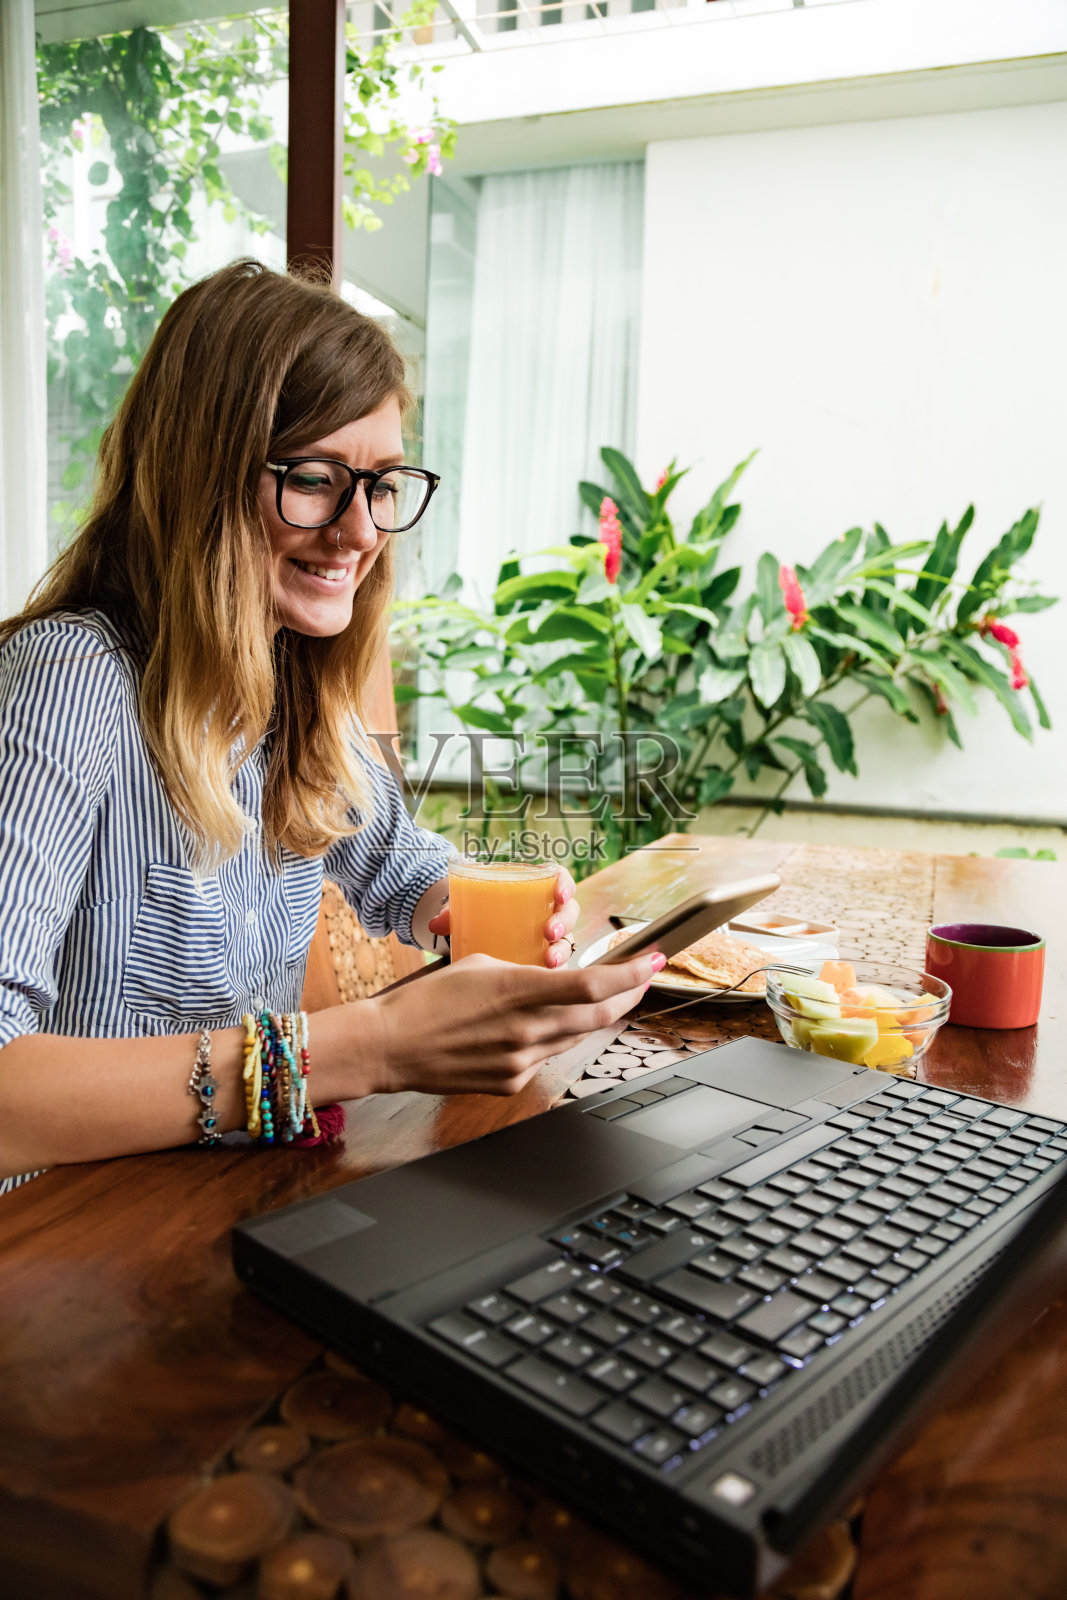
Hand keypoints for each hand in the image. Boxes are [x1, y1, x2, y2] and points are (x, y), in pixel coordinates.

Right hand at [362, 951, 662, 1096]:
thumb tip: (550, 982)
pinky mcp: (509, 1084)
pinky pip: (544, 1058)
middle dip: (626, 996)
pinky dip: (548, 1041)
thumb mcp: (480, 966)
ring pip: (573, 1037)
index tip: (651, 962)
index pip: (592, 985)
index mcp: (518, 990)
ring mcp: (520, 1061)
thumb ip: (523, 975)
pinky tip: (534, 1030)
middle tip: (640, 981)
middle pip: (597, 1015)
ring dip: (589, 1017)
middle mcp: (526, 1029)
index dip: (630, 976)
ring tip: (597, 999)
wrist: (389, 1046)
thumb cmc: (425, 1000)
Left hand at [426, 866, 579, 969]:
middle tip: (549, 933)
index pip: (559, 880)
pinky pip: (558, 966)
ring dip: (562, 950)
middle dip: (564, 922)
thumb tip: (435, 924)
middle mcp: (547, 914)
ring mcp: (548, 940)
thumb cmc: (475, 916)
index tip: (558, 896)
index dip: (565, 885)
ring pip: (567, 941)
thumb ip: (451, 915)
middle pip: (569, 912)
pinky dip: (557, 973)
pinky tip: (548, 979)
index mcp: (533, 891)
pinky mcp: (544, 962)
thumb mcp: (464, 911)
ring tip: (550, 961)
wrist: (471, 937)